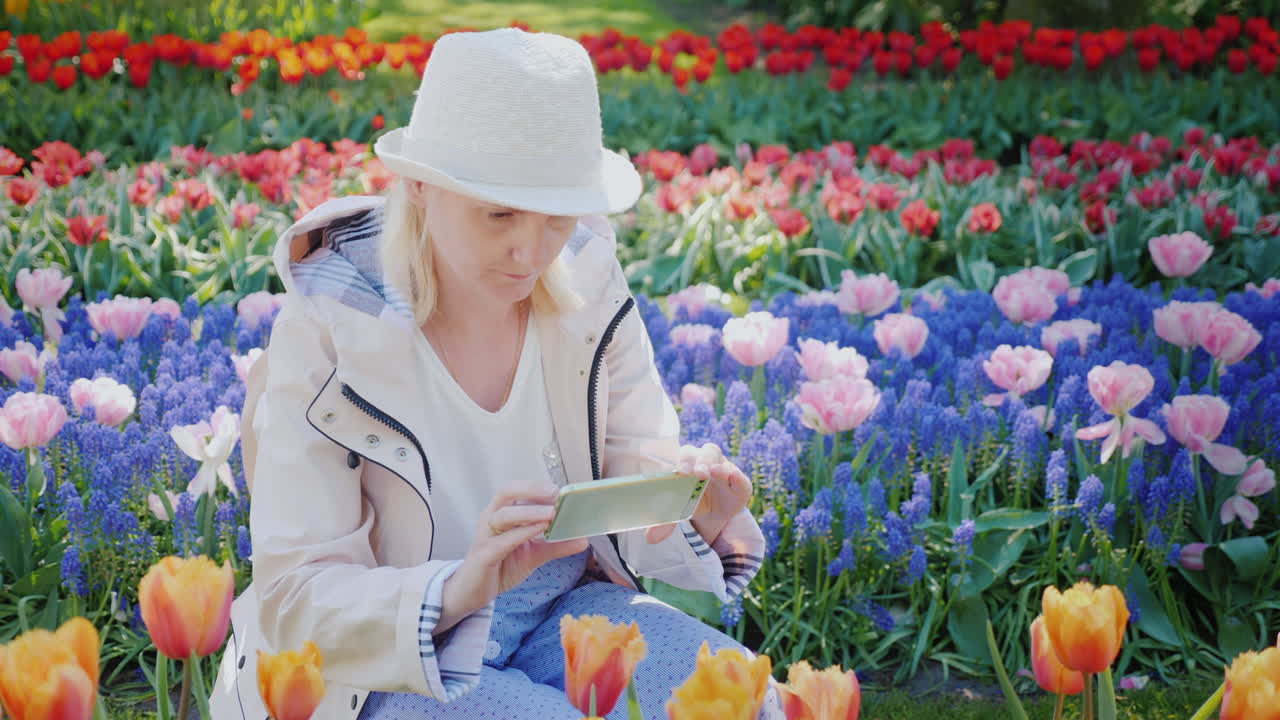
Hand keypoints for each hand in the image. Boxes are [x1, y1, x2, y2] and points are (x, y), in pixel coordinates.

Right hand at [438, 483, 587, 632]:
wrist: (473, 592)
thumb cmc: (500, 567)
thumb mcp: (533, 555)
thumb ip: (556, 546)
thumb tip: (583, 540)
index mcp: (502, 514)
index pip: (518, 491)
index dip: (538, 488)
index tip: (561, 490)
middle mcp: (491, 519)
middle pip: (505, 492)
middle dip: (530, 489)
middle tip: (554, 492)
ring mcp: (485, 536)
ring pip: (503, 514)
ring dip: (529, 511)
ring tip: (551, 513)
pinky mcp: (483, 555)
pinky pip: (502, 541)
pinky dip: (521, 533)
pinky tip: (538, 530)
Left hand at [645, 443, 751, 546]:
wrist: (714, 513)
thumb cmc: (691, 502)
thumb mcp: (679, 510)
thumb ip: (665, 521)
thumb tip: (650, 538)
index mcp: (686, 464)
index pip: (684, 456)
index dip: (682, 461)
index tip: (679, 472)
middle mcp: (704, 460)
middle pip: (702, 453)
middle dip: (699, 462)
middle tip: (697, 473)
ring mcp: (723, 468)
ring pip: (719, 459)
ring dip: (715, 465)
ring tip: (712, 473)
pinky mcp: (739, 483)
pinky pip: (740, 478)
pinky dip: (737, 477)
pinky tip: (733, 478)